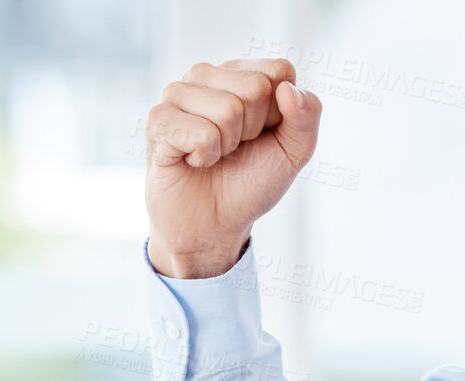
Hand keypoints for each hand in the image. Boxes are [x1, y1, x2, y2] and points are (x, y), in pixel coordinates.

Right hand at [144, 58, 322, 279]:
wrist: (214, 225)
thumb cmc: (250, 183)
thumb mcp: (293, 153)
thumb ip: (307, 116)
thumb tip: (287, 89)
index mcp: (241, 73)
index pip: (280, 71)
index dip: (279, 114)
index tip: (260, 135)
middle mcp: (207, 75)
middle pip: (255, 89)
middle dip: (252, 131)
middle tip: (233, 149)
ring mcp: (178, 93)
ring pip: (227, 109)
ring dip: (226, 146)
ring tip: (211, 155)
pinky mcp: (157, 119)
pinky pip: (201, 133)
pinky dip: (204, 157)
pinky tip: (191, 160)